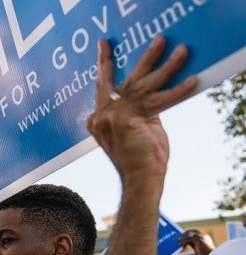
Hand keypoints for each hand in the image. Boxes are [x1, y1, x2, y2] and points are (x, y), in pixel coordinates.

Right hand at [87, 36, 196, 182]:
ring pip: (142, 85)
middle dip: (144, 59)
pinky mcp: (127, 120)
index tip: (104, 47)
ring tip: (180, 52)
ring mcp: (111, 116)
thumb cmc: (141, 158)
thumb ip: (137, 109)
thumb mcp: (137, 127)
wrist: (140, 179)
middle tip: (158, 41)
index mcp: (98, 118)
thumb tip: (150, 92)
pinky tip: (191, 80)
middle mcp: (101, 115)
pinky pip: (156, 100)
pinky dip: (177, 90)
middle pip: (125, 79)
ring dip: (165, 66)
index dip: (105, 65)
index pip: (103, 86)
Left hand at [179, 229, 214, 254]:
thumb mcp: (197, 247)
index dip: (186, 234)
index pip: (193, 231)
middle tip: (178, 240)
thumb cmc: (204, 254)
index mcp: (204, 236)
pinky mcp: (199, 240)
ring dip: (183, 239)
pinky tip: (183, 247)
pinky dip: (184, 242)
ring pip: (189, 234)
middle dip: (183, 235)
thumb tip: (184, 241)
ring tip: (180, 244)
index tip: (181, 237)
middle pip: (191, 231)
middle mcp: (203, 235)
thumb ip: (192, 243)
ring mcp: (202, 237)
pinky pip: (189, 238)